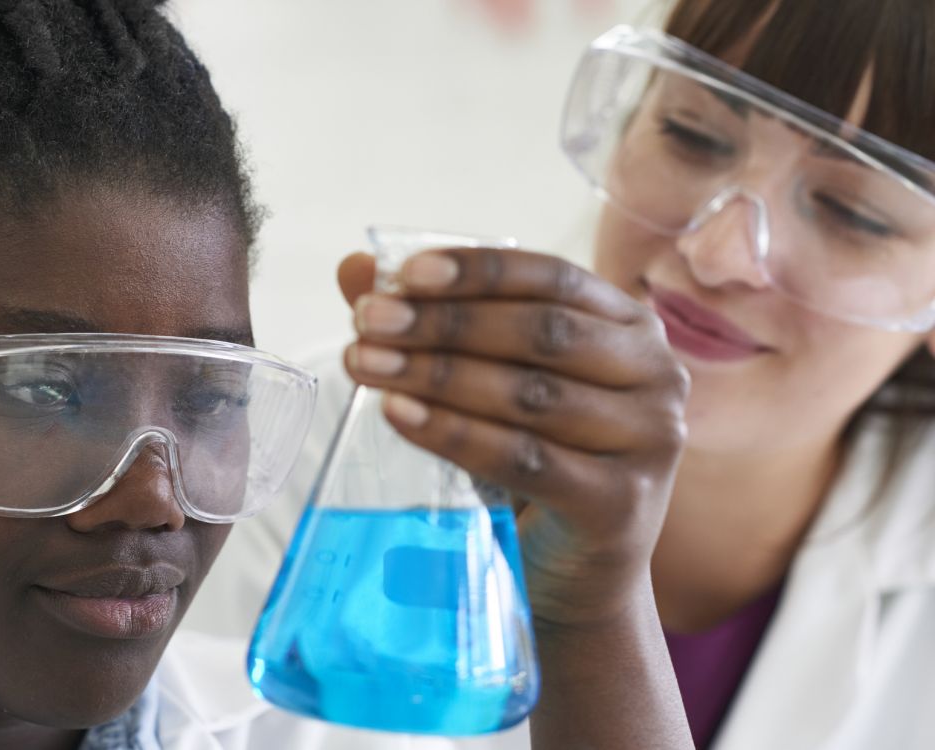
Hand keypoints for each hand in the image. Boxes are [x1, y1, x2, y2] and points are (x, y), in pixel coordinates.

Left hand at [339, 247, 688, 629]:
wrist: (576, 576)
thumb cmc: (531, 463)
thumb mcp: (488, 386)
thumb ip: (432, 323)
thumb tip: (355, 269)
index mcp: (630, 326)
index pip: (552, 277)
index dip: (478, 270)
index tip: (403, 274)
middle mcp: (655, 375)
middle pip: (540, 331)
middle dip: (444, 322)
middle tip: (368, 322)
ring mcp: (648, 441)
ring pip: (529, 393)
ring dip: (438, 374)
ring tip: (367, 365)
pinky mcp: (621, 503)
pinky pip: (523, 458)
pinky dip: (454, 434)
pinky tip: (400, 415)